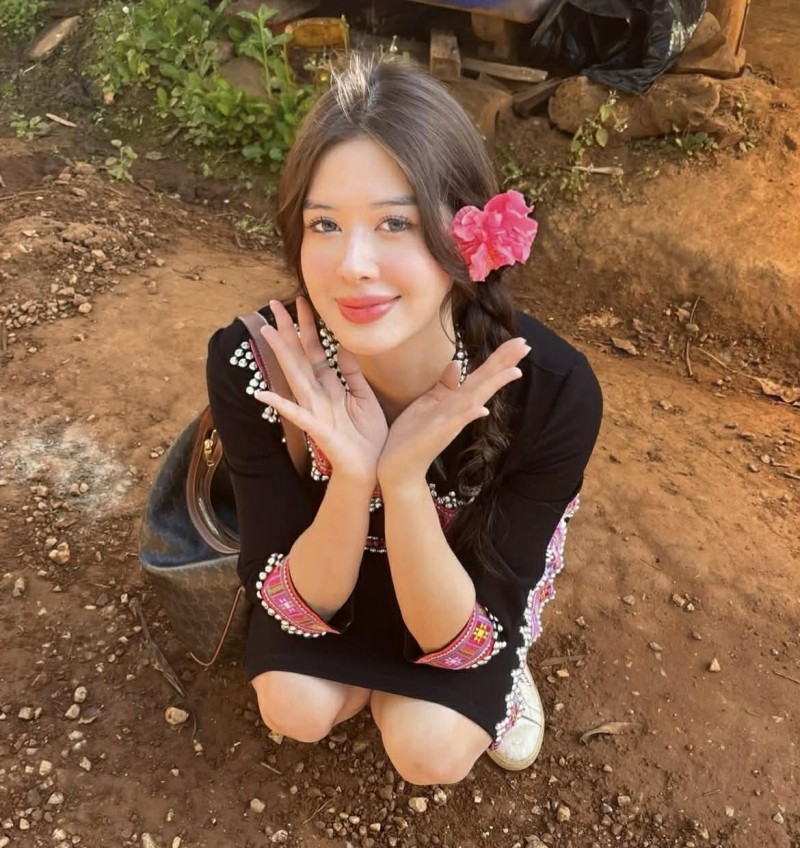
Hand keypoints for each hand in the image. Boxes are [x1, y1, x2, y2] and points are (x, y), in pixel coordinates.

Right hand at [254, 298, 387, 484]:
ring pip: (295, 377)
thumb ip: (352, 373)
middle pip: (300, 357)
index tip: (301, 302)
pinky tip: (263, 394)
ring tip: (266, 333)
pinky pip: (298, 415)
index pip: (315, 350)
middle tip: (273, 304)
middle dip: (288, 330)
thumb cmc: (367, 435)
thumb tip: (342, 345)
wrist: (371, 467)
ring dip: (281, 354)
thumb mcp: (364, 397)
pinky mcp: (317, 429)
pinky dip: (281, 404)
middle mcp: (317, 395)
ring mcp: (314, 411)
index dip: (308, 326)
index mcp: (329, 386)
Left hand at [377, 337, 529, 487]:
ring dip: (494, 386)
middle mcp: (459, 410)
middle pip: (485, 382)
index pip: (481, 375)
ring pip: (476, 399)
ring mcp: (450, 422)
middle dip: (504, 364)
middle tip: (526, 345)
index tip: (519, 340)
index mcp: (456, 400)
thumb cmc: (412, 434)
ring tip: (515, 371)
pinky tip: (482, 409)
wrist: (400, 466)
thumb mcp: (428, 402)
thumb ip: (445, 385)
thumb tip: (456, 362)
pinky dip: (469, 416)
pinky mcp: (438, 434)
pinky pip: (456, 423)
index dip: (499, 358)